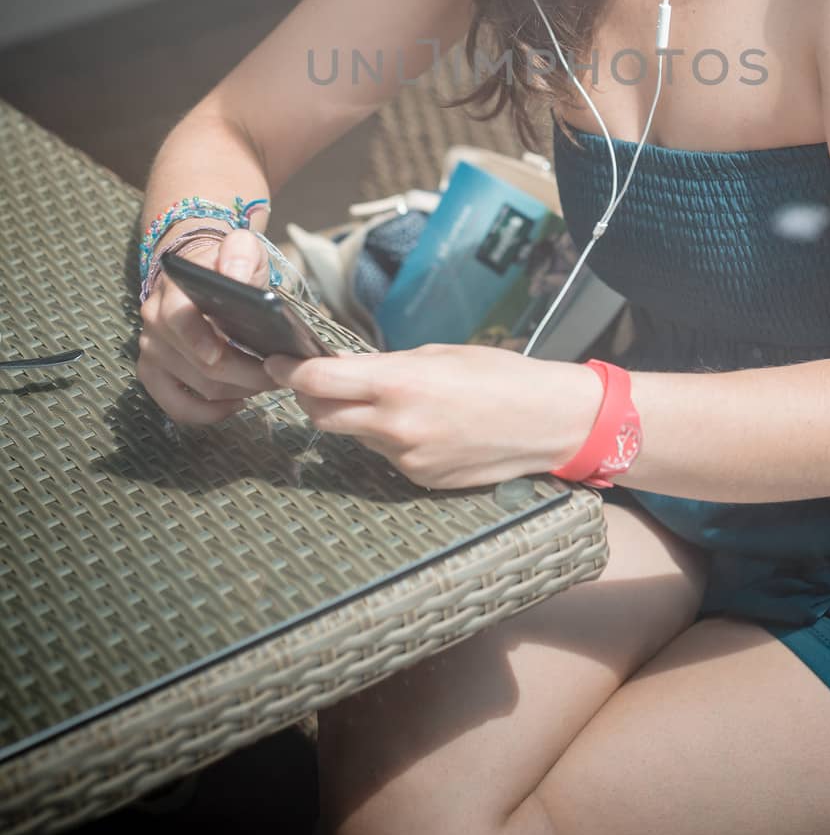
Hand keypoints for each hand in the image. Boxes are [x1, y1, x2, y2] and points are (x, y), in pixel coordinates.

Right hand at [137, 227, 276, 424]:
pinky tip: (236, 403)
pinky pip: (177, 407)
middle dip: (247, 374)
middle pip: (202, 364)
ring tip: (267, 381)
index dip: (204, 341)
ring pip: (199, 388)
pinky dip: (209, 413)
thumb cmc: (225, 265)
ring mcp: (152, 350)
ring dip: (238, 391)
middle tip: (280, 372)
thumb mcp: (240, 247)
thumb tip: (234, 274)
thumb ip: (239, 252)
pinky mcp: (153, 373)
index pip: (180, 319)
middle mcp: (155, 321)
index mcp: (174, 290)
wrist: (201, 274)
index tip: (228, 354)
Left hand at [263, 342, 604, 489]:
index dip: (288, 370)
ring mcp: (405, 459)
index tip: (275, 361)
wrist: (548, 422)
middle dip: (311, 396)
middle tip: (315, 379)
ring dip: (355, 418)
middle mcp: (395, 426)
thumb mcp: (438, 354)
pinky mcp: (418, 480)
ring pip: (354, 436)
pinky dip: (387, 438)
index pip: (318, 380)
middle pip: (321, 415)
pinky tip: (421, 425)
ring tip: (389, 400)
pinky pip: (385, 455)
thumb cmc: (499, 375)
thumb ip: (386, 365)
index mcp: (398, 383)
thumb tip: (347, 370)